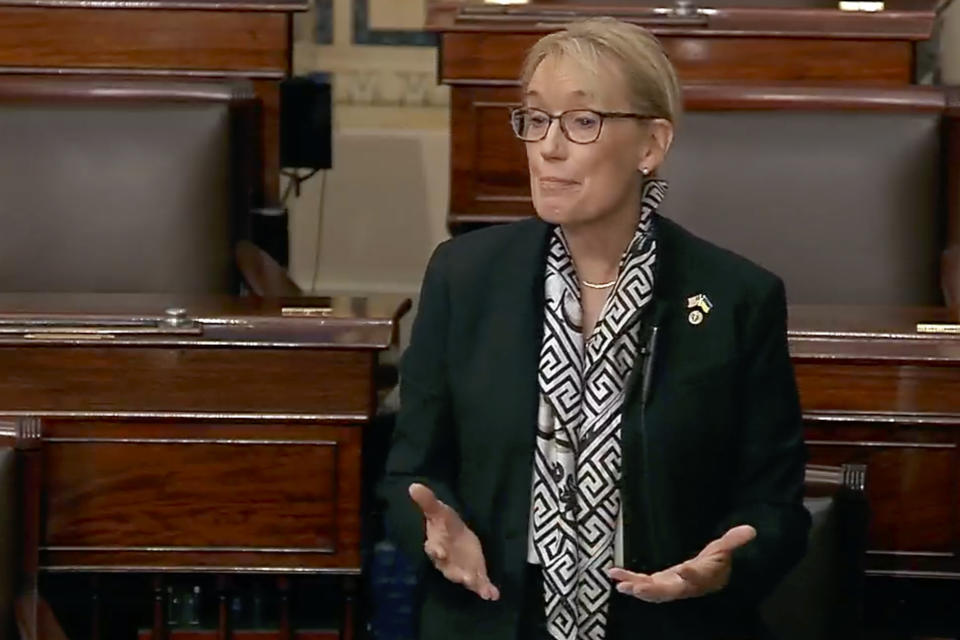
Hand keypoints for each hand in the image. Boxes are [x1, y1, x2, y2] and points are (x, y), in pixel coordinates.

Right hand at [408, 483, 500, 600]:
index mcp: (436, 545)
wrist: (455, 535)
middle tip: (465, 578)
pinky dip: (486, 590)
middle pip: (449, 569)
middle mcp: (447, 561)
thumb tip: (413, 485)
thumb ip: (427, 500)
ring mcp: (461, 569)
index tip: (438, 551)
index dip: (435, 550)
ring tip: (481, 588)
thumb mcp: (438, 510)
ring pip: (464, 578)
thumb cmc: (445, 524)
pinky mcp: (475, 573)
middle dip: (457, 574)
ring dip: (472, 582)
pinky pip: (479, 584)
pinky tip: (494, 594)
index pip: (433, 548)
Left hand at [607, 525, 756, 602]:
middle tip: (637, 588)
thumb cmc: (717, 563)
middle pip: (668, 591)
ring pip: (651, 591)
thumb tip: (751, 529)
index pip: (697, 577)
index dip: (691, 575)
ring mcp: (669, 586)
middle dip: (652, 590)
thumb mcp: (724, 549)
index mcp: (700, 576)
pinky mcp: (658, 584)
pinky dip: (629, 581)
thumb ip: (733, 541)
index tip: (684, 570)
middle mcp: (683, 586)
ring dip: (635, 587)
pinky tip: (614, 576)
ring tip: (620, 584)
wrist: (710, 579)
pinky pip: (642, 584)